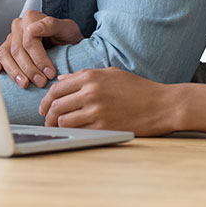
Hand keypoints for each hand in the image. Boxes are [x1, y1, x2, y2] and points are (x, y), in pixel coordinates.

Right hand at [0, 10, 82, 88]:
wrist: (67, 43)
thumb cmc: (67, 36)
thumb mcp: (68, 29)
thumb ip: (52, 25)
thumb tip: (32, 29)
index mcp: (32, 18)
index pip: (30, 40)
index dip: (39, 58)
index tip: (50, 73)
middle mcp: (19, 26)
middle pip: (18, 49)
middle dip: (29, 69)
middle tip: (41, 82)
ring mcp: (10, 37)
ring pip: (5, 54)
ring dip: (14, 71)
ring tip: (25, 84)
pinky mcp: (6, 48)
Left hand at [38, 67, 176, 135]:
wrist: (161, 105)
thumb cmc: (137, 88)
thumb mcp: (111, 74)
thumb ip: (84, 76)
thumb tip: (61, 80)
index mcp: (91, 77)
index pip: (57, 88)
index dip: (46, 100)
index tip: (44, 108)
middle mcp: (91, 92)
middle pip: (56, 106)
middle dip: (47, 115)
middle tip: (47, 121)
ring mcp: (96, 110)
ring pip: (63, 120)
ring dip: (58, 126)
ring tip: (59, 128)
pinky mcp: (103, 127)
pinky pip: (78, 131)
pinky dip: (73, 132)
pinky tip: (74, 133)